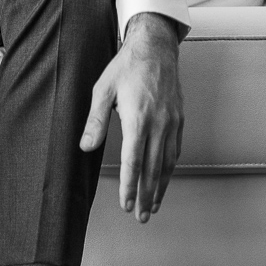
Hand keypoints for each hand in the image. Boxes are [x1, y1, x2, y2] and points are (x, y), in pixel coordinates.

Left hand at [80, 12, 182, 223]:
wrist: (155, 48)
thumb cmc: (125, 67)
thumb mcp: (102, 90)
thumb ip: (95, 121)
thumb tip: (86, 147)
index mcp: (138, 118)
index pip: (133, 161)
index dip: (129, 186)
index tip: (126, 205)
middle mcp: (158, 124)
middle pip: (152, 168)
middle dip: (146, 195)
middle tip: (141, 217)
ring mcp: (172, 122)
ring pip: (167, 162)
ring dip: (160, 187)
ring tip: (153, 206)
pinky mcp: (178, 119)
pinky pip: (175, 150)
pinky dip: (169, 169)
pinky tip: (164, 179)